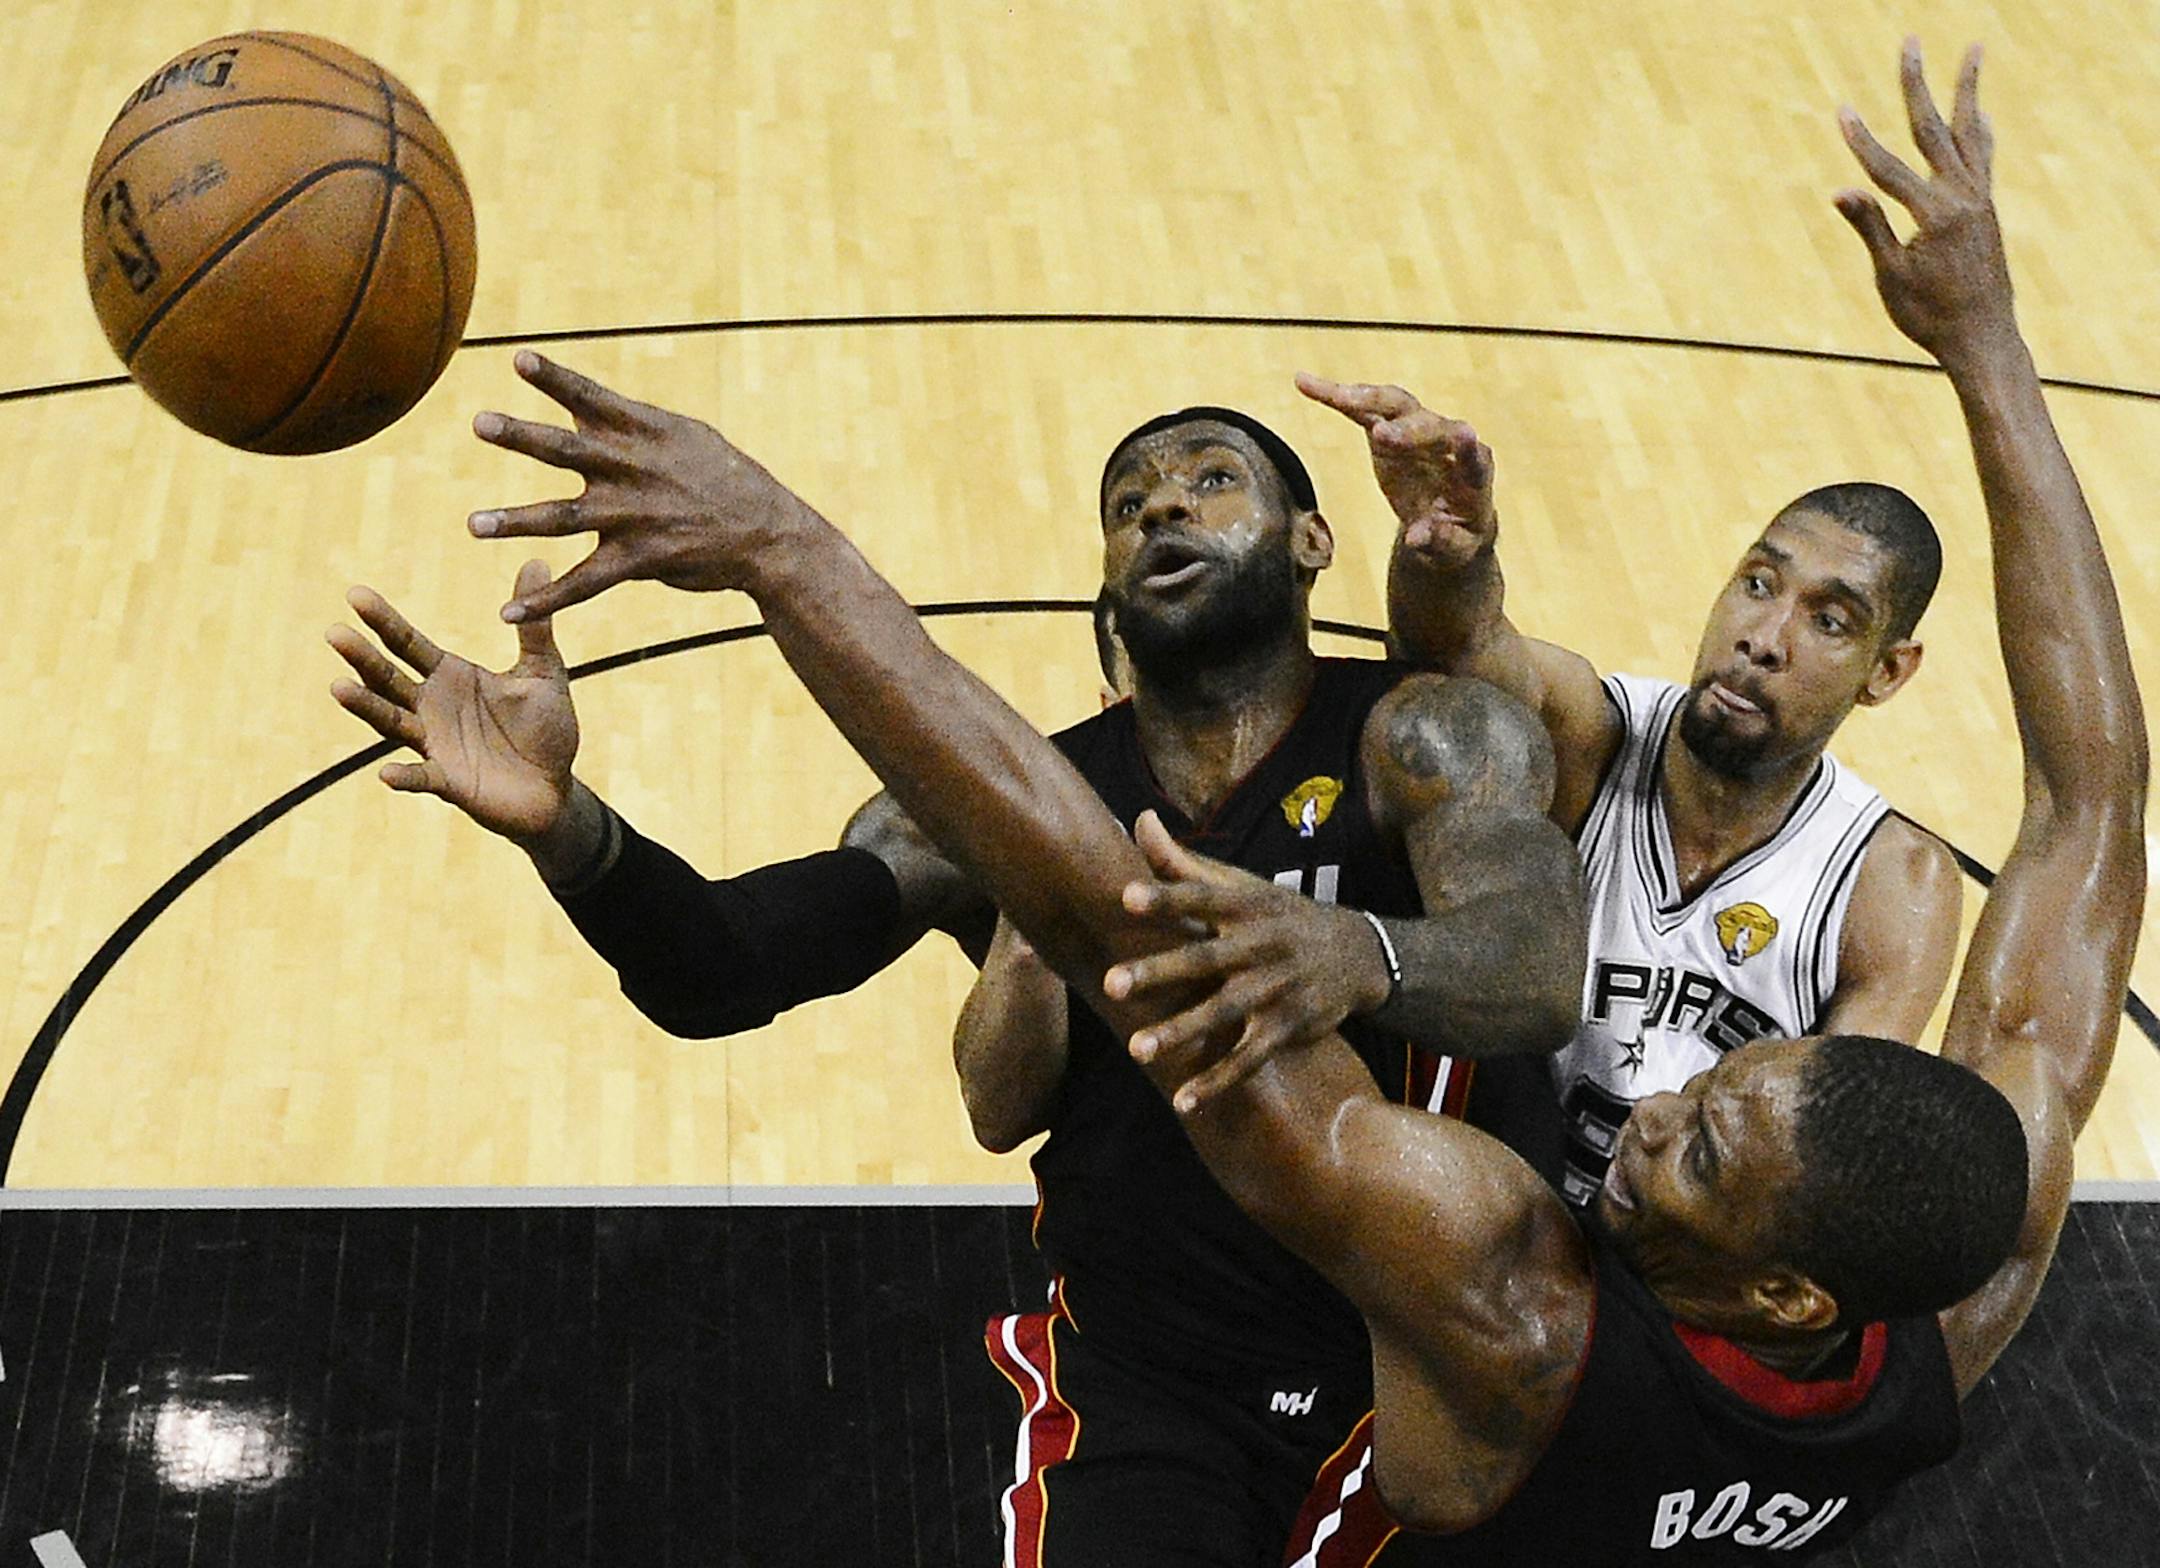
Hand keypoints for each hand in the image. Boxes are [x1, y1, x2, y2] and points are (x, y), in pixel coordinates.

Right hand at [328, 559, 577, 843]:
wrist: (555, 787)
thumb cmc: (545, 727)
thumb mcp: (544, 671)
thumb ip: (534, 626)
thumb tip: (536, 561)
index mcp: (450, 676)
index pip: (408, 643)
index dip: (383, 620)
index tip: (355, 594)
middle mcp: (432, 707)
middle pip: (388, 678)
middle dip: (362, 657)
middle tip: (334, 632)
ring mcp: (434, 745)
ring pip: (392, 722)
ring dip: (366, 707)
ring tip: (338, 687)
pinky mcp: (449, 782)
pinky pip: (422, 779)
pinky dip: (405, 776)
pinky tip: (386, 774)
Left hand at [468, 351, 821, 621]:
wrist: (769, 534)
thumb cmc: (725, 477)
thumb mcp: (686, 436)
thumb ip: (633, 423)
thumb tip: (584, 408)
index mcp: (645, 432)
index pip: (591, 398)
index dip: (554, 377)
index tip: (516, 358)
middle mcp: (634, 470)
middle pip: (567, 450)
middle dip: (522, 436)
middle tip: (479, 422)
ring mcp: (635, 516)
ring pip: (565, 518)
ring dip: (516, 521)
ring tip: (473, 524)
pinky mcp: (641, 559)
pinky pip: (586, 583)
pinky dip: (547, 600)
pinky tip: (509, 611)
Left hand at [1106, 812, 1391, 1111]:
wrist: (1359, 955)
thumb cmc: (1278, 915)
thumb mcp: (1241, 885)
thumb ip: (1183, 862)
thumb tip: (1139, 819)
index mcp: (1245, 905)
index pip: (1201, 896)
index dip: (1165, 896)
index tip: (1125, 898)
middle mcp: (1261, 945)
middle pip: (1205, 959)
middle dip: (1160, 972)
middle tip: (1111, 984)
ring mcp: (1277, 988)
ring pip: (1225, 1013)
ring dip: (1182, 1032)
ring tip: (1137, 1049)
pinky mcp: (1288, 1027)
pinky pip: (1250, 1059)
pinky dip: (1218, 1082)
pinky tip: (1183, 1102)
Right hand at [1297, 372, 1494, 568]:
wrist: (1444, 517)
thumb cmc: (1456, 533)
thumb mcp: (1453, 549)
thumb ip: (1439, 541)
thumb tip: (1416, 538)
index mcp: (1472, 472)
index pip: (1473, 456)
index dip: (1467, 448)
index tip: (1464, 435)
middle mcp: (1447, 440)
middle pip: (1429, 426)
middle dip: (1408, 430)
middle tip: (1382, 435)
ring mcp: (1417, 428)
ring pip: (1395, 405)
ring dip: (1367, 399)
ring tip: (1337, 396)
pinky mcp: (1387, 427)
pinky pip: (1361, 409)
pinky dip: (1335, 396)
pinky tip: (1305, 383)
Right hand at [1835, 40, 2015, 361]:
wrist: (1983, 338)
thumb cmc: (1929, 316)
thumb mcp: (1892, 277)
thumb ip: (1870, 228)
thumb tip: (1841, 189)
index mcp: (1936, 215)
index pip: (1888, 169)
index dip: (1860, 141)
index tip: (1840, 110)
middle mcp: (1964, 197)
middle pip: (1934, 130)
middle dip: (1917, 85)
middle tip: (1910, 43)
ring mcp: (1980, 199)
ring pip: (1967, 133)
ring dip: (1966, 91)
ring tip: (1973, 51)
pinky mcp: (1986, 208)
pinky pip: (1983, 157)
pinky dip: (1980, 131)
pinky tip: (1978, 112)